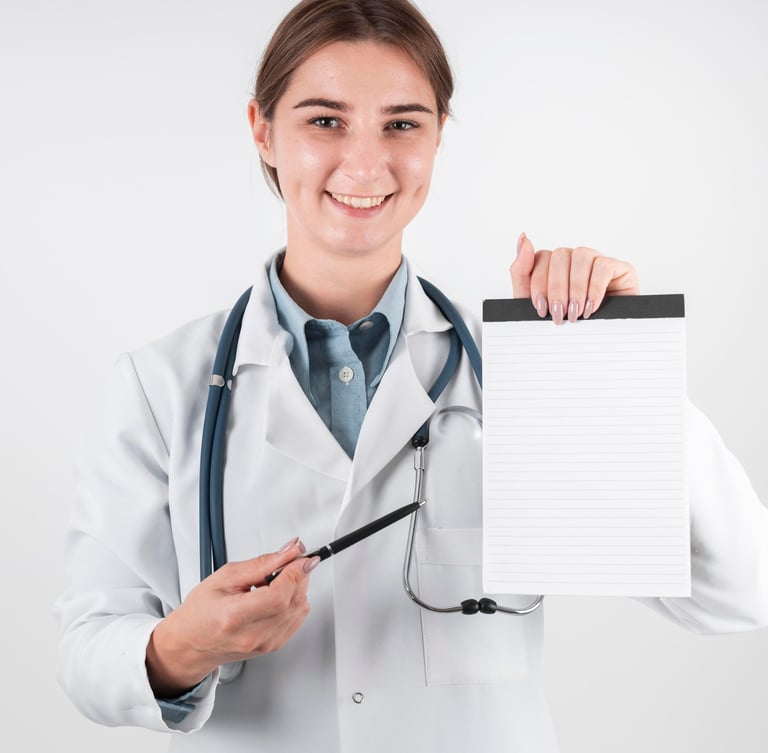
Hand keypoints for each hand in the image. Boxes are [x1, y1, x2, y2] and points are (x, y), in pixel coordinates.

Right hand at [146, 539, 317, 696]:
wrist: (191, 643)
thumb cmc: (200, 612)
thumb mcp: (225, 577)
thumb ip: (261, 563)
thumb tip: (289, 552)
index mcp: (235, 617)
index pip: (278, 596)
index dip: (295, 573)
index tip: (301, 557)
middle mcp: (252, 636)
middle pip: (293, 602)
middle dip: (298, 575)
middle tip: (288, 562)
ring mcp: (265, 644)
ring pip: (299, 609)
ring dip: (296, 588)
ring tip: (274, 581)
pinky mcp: (273, 646)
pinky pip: (297, 619)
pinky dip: (294, 601)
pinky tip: (277, 596)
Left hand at [509, 233, 638, 323]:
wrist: (595, 347)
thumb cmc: (565, 324)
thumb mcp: (534, 303)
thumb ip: (521, 271)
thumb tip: (523, 239)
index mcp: (554, 266)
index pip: (541, 257)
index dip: (538, 283)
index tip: (541, 308)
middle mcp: (574, 261)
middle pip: (559, 255)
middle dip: (556, 289)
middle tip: (559, 314)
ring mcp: (597, 262)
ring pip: (580, 255)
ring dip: (575, 288)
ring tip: (575, 313)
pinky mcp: (619, 268)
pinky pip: (603, 265)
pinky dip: (594, 288)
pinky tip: (590, 307)